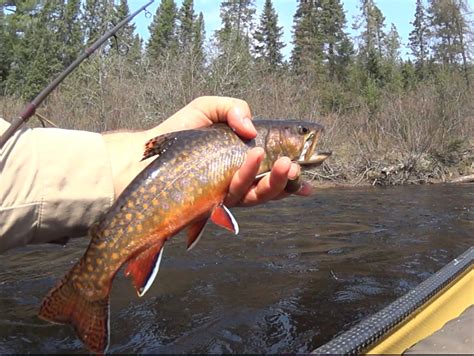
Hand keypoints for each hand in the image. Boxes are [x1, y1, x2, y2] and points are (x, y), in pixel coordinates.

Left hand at [103, 96, 311, 202]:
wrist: (148, 149)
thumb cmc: (181, 131)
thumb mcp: (209, 107)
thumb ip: (234, 108)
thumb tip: (252, 129)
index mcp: (240, 165)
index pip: (270, 175)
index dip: (291, 181)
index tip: (308, 181)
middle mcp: (235, 183)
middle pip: (267, 190)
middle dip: (284, 180)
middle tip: (295, 166)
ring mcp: (222, 194)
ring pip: (254, 195)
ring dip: (271, 181)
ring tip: (283, 163)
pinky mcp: (208, 200)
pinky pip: (233, 195)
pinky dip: (246, 179)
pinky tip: (252, 161)